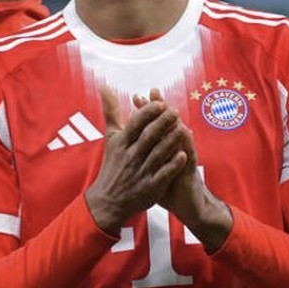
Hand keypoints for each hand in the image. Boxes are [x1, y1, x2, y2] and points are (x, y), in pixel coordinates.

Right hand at [85, 87, 189, 234]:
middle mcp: (130, 157)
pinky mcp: (149, 188)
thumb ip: (111, 112)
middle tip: (175, 111)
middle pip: (148, 137)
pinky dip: (173, 165)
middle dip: (162, 123)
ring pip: (158, 154)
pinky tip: (184, 155)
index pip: (135, 124)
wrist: (108, 201)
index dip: (148, 113)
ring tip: (184, 128)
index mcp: (121, 143)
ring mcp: (140, 173)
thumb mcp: (110, 138)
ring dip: (171, 141)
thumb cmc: (113, 164)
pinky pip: (163, 174)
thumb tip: (105, 86)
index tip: (160, 103)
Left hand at [127, 91, 232, 251]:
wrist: (187, 206)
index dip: (145, 111)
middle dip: (158, 108)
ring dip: (174, 120)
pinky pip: (189, 153)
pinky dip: (187, 143)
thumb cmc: (168, 187)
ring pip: (179, 134)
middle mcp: (174, 148)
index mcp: (162, 148)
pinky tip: (186, 132)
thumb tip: (128, 146)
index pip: (153, 124)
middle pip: (166, 124)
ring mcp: (183, 157)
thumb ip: (143, 156)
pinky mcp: (190, 169)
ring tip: (168, 105)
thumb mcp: (153, 171)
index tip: (135, 97)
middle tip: (152, 92)